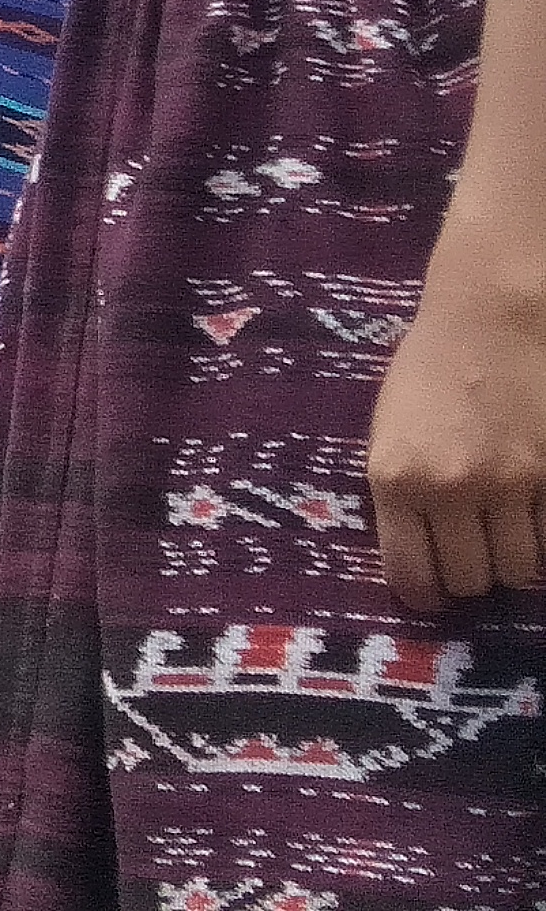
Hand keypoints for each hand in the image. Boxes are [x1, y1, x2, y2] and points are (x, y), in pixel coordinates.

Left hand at [366, 248, 545, 613]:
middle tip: (471, 556)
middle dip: (470, 577)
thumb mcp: (388, 435)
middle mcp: (453, 488)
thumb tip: (417, 563)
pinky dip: (543, 539)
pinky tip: (532, 518)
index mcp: (397, 479)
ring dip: (511, 562)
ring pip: (519, 570)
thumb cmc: (427, 374)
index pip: (412, 577)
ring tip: (502, 535)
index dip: (426, 597)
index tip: (433, 597)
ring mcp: (511, 482)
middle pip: (471, 580)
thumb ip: (400, 497)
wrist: (489, 320)